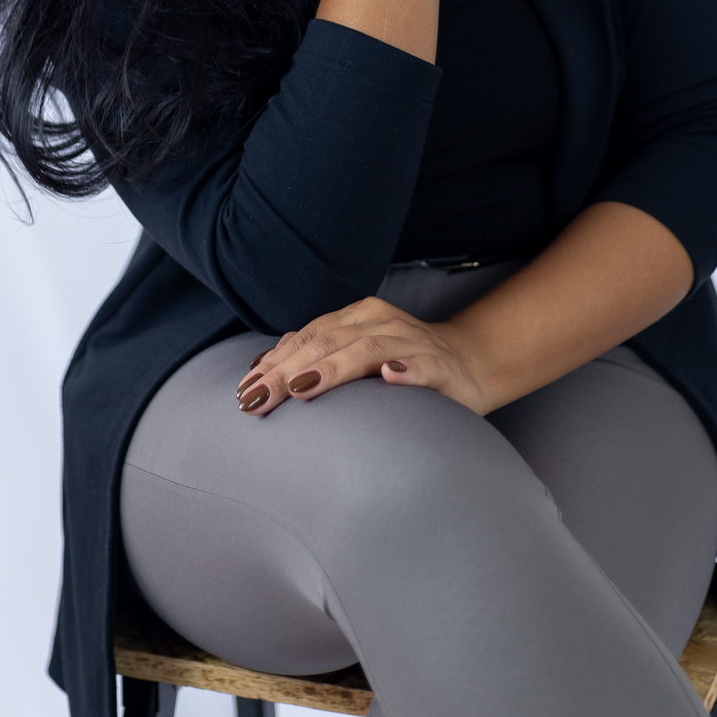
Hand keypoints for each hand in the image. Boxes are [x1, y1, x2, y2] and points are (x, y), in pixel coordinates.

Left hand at [235, 296, 492, 418]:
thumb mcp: (356, 354)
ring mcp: (413, 344)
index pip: (309, 335)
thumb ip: (317, 355)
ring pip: (369, 349)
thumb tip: (260, 368)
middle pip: (329, 342)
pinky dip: (407, 372)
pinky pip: (424, 367)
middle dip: (289, 370)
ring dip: (334, 368)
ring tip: (304, 387)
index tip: (245, 389)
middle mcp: (383, 323)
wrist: (470, 364)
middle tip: (259, 398)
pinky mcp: (442, 367)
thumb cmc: (402, 364)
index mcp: (359, 317)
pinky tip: (391, 377)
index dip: (276, 360)